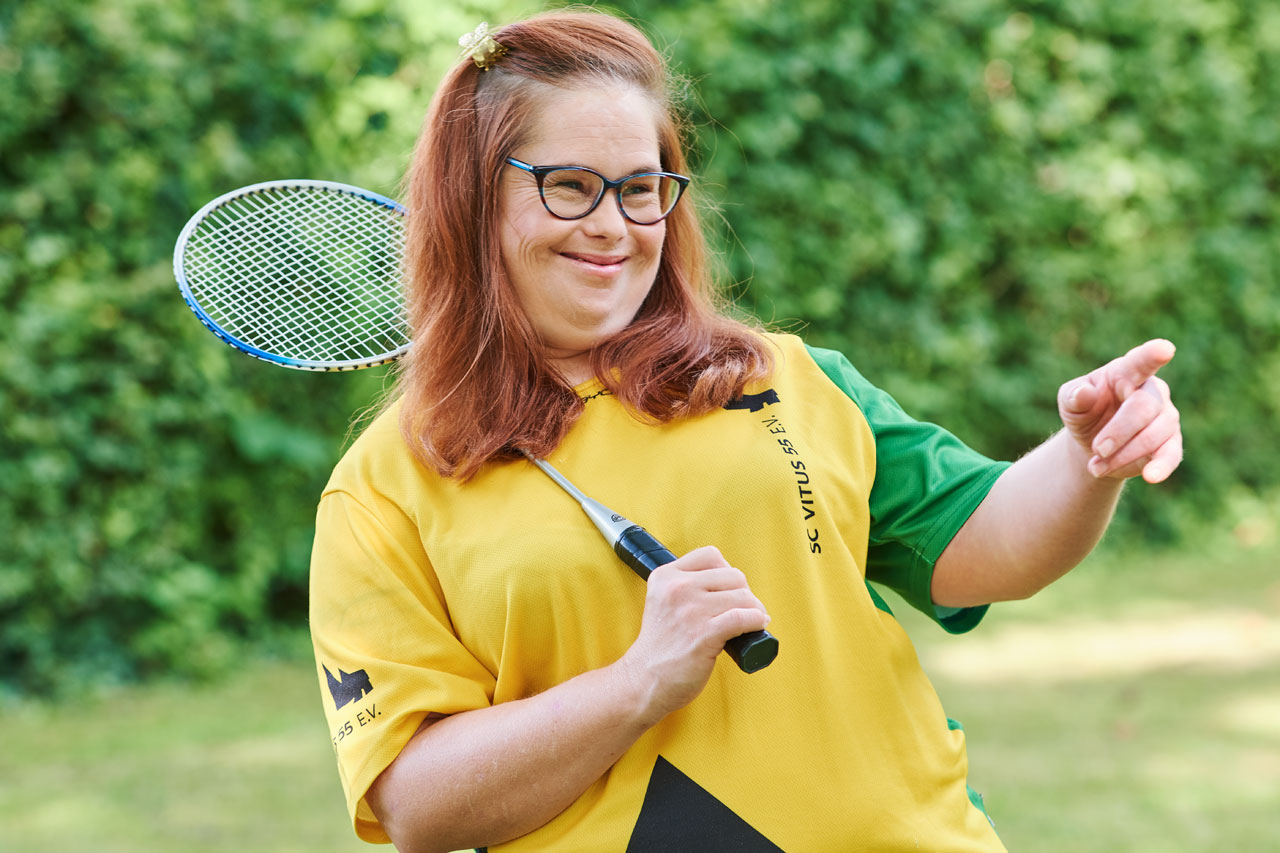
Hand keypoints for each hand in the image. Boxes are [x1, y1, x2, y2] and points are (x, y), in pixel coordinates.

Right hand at [618, 546, 769, 721]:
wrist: (643, 681)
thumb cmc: (660, 646)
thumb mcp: (662, 602)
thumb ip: (686, 586)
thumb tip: (731, 583)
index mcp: (665, 576)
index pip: (711, 556)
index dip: (726, 572)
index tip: (727, 591)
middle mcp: (677, 588)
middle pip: (733, 575)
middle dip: (744, 593)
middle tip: (742, 610)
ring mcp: (691, 611)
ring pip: (743, 596)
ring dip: (755, 609)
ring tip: (752, 621)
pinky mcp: (704, 634)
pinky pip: (745, 617)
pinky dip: (757, 621)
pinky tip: (757, 626)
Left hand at [1057, 339, 1182, 482]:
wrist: (1093, 446)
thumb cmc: (1084, 411)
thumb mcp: (1070, 402)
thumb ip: (1074, 396)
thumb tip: (1085, 393)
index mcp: (1127, 372)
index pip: (1141, 362)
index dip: (1152, 355)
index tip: (1165, 349)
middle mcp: (1152, 391)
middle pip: (1143, 408)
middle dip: (1118, 432)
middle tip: (1096, 449)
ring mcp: (1166, 416)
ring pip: (1155, 434)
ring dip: (1123, 454)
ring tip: (1096, 467)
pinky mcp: (1170, 443)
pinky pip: (1172, 454)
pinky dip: (1162, 466)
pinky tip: (1150, 476)